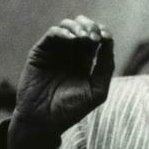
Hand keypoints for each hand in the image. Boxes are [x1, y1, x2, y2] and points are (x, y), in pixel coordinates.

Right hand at [5, 15, 112, 148]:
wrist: (44, 121)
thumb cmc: (72, 109)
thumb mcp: (96, 90)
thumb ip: (105, 67)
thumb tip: (108, 42)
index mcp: (85, 63)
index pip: (97, 40)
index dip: (103, 34)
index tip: (106, 38)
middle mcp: (70, 54)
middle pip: (83, 29)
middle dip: (91, 27)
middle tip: (94, 35)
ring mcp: (55, 52)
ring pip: (68, 27)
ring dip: (78, 27)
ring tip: (83, 36)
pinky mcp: (40, 52)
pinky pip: (52, 34)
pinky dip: (63, 32)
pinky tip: (71, 38)